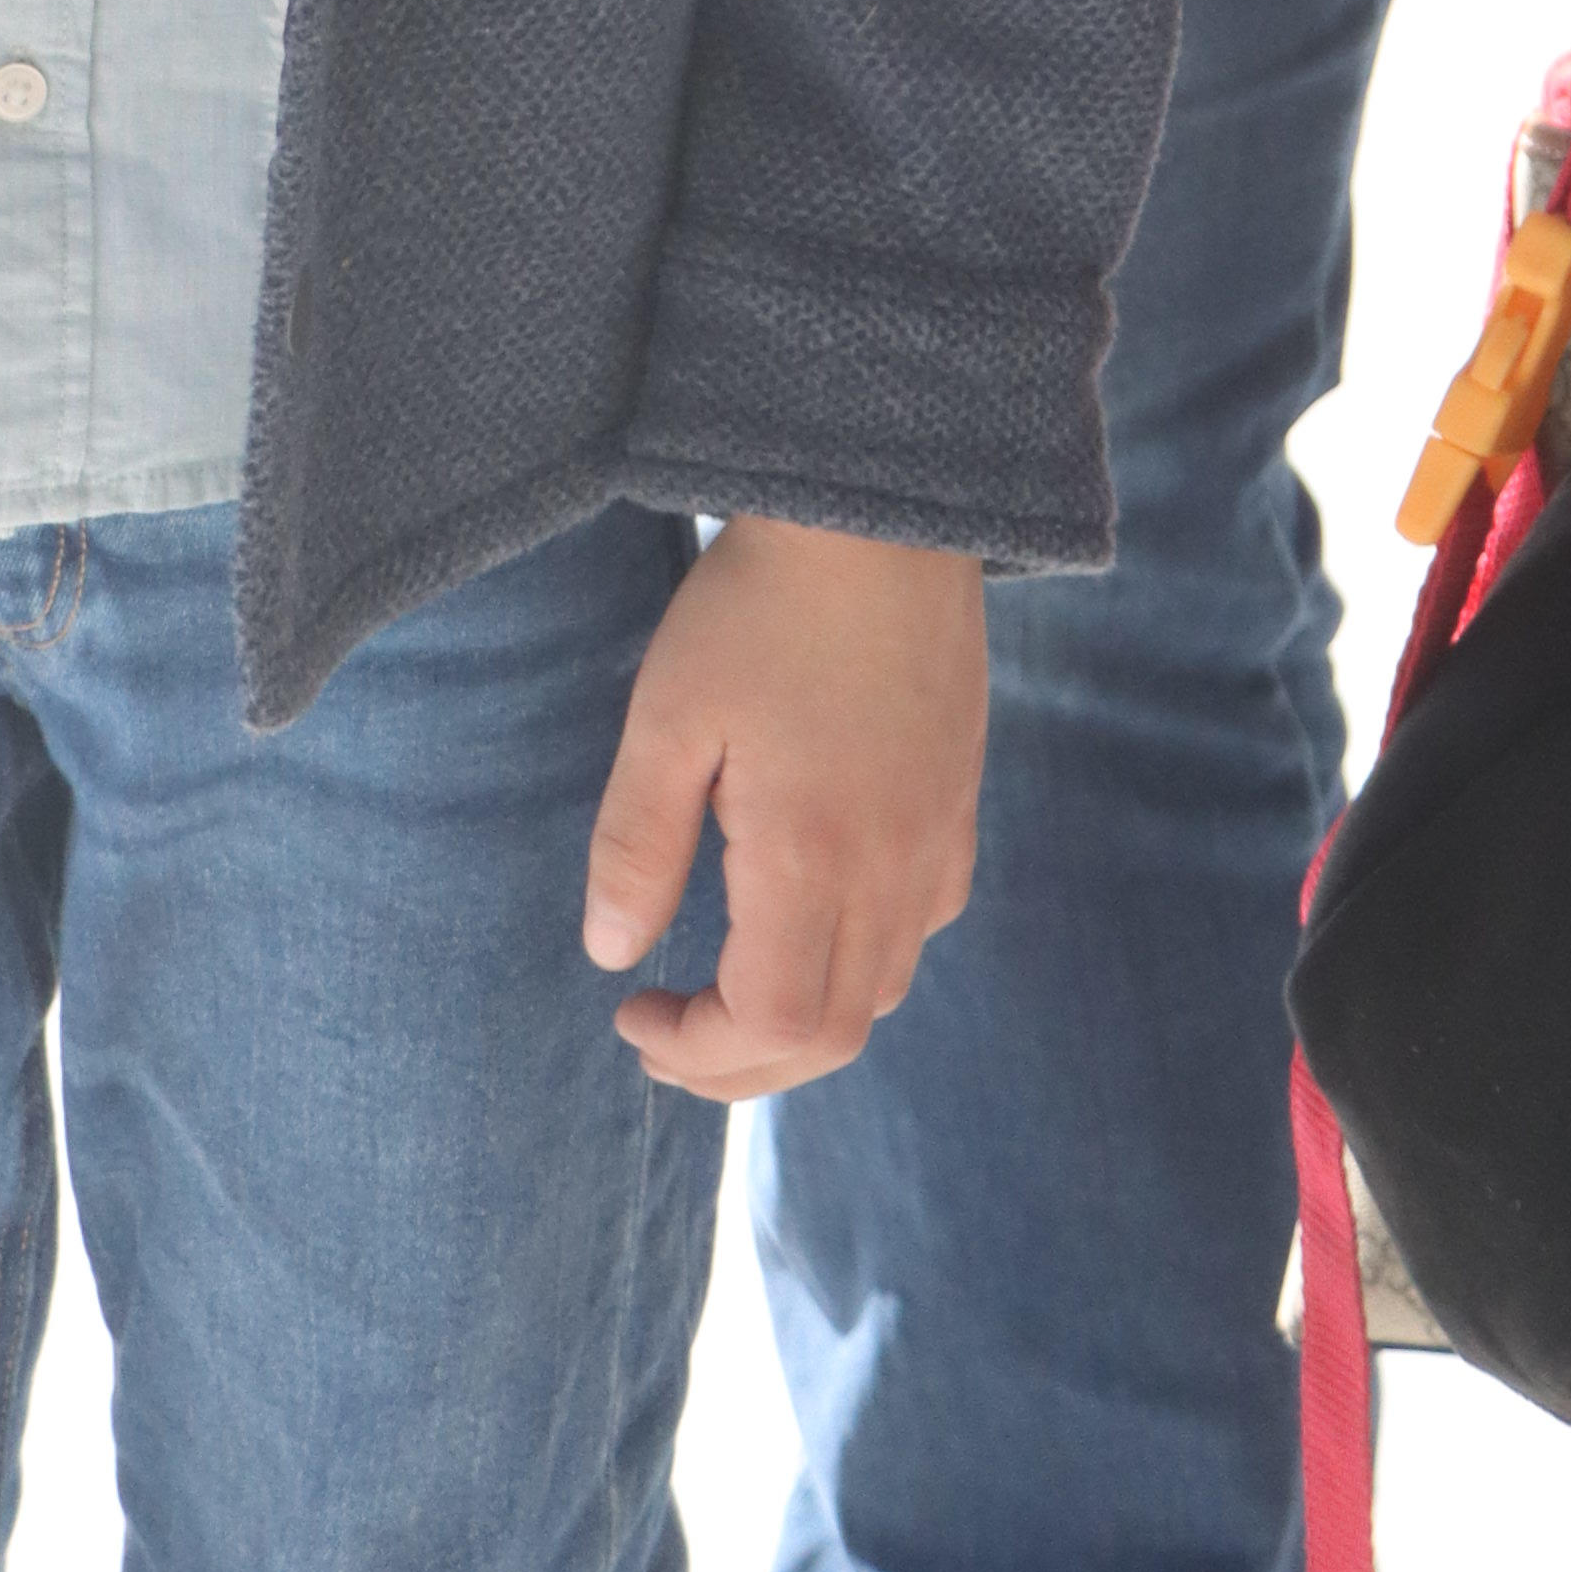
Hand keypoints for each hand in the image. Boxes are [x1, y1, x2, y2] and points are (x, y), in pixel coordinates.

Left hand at [579, 516, 984, 1097]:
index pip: (773, 1024)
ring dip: (803, 1022)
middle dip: (742, 1064)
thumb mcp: (667, 717)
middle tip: (665, 1035)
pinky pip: (926, 922)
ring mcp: (937, 832)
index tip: (632, 1012)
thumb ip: (636, 848)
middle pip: (835, 1035)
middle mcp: (893, 865)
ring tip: (726, 995)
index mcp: (815, 855)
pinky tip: (812, 920)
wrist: (879, 507)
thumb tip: (612, 955)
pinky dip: (865, 961)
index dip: (699, 1051)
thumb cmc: (760, 605)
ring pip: (886, 989)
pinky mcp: (958, 796)